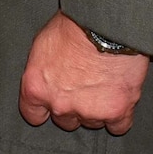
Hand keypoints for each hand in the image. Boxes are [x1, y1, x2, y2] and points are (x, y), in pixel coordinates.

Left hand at [19, 12, 147, 135]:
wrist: (104, 27)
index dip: (43, 109)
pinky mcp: (116, 112)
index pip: (33, 114)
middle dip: (73, 107)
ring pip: (92, 122)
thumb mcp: (43, 44)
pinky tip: (119, 100)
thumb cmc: (72, 27)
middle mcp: (59, 104)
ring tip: (103, 84)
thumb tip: (48, 76)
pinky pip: (118, 127)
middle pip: (65, 120)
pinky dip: (119, 116)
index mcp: (36, 87)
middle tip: (82, 87)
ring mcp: (88, 111)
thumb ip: (43, 70)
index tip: (50, 104)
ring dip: (97, 109)